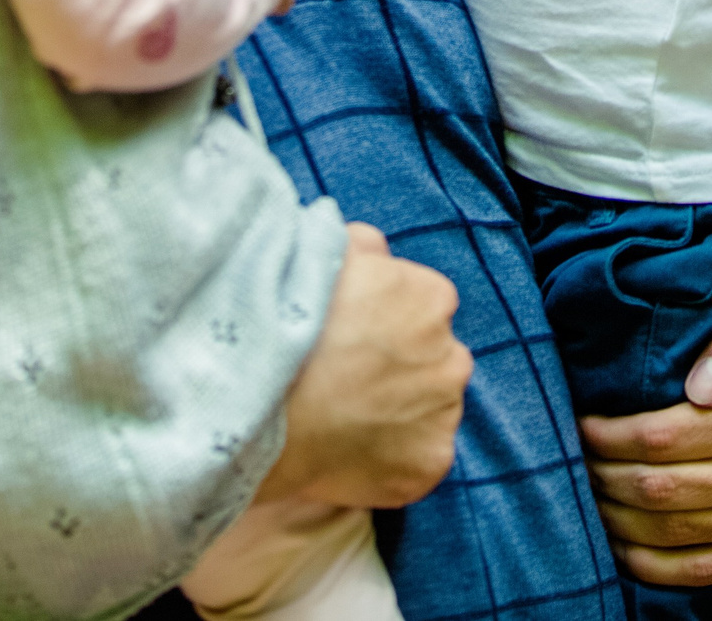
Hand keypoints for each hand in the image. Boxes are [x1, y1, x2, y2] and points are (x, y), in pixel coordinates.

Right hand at [257, 223, 470, 509]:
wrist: (260, 403)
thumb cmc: (288, 322)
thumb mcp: (323, 255)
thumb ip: (362, 246)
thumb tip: (375, 251)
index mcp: (432, 300)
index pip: (425, 308)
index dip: (388, 322)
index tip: (355, 337)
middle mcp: (451, 358)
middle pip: (435, 362)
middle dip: (403, 369)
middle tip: (350, 380)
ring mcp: (442, 416)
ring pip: (431, 411)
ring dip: (402, 414)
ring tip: (347, 419)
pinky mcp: (428, 465)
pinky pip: (419, 460)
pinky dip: (393, 460)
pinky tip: (353, 451)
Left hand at [576, 308, 711, 585]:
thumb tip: (701, 388)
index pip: (664, 437)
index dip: (611, 436)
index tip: (583, 425)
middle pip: (661, 488)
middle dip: (605, 476)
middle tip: (579, 460)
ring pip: (672, 530)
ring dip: (618, 517)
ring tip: (592, 493)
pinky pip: (699, 571)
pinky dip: (649, 563)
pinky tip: (621, 542)